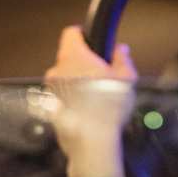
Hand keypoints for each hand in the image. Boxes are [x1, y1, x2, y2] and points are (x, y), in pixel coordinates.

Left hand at [44, 26, 137, 176]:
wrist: (92, 143)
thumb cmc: (107, 109)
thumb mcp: (126, 78)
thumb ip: (122, 58)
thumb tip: (120, 50)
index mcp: (74, 57)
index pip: (71, 33)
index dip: (83, 33)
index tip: (91, 38)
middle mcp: (58, 71)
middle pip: (69, 57)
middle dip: (84, 63)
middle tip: (103, 72)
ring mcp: (51, 90)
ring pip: (65, 78)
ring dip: (78, 82)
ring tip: (99, 94)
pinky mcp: (51, 108)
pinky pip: (62, 96)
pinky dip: (74, 98)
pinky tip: (90, 109)